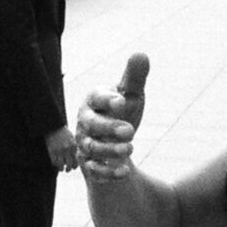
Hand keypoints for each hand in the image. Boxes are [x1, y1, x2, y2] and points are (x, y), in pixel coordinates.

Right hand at [45, 126, 77, 171]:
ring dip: (61, 168)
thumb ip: (73, 148)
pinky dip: (55, 164)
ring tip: (61, 168)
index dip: (75, 166)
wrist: (55, 126)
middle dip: (68, 169)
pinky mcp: (52, 151)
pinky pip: (54, 162)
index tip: (73, 167)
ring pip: (61, 165)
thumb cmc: (64, 133)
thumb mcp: (72, 140)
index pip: (76, 161)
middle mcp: (67, 150)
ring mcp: (59, 151)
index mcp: (73, 147)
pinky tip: (55, 164)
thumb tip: (74, 158)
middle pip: (69, 165)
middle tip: (67, 170)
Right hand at [77, 53, 148, 181]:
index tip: (122, 102)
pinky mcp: (90, 164)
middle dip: (109, 128)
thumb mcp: (131, 95)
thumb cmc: (121, 111)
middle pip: (91, 124)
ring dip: (110, 150)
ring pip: (92, 148)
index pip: (97, 98)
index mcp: (94, 100)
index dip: (108, 100)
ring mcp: (85, 143)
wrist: (114, 142)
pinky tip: (125, 172)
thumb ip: (134, 78)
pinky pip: (94, 169)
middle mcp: (86, 122)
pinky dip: (108, 172)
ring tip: (130, 149)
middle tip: (130, 130)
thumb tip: (141, 54)